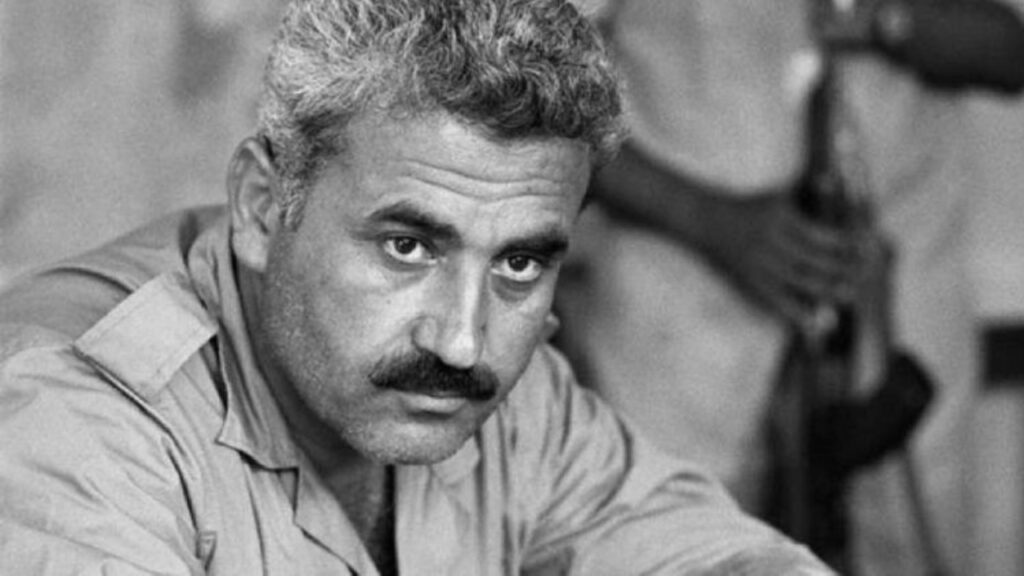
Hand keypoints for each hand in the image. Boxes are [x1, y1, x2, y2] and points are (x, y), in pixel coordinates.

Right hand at [700, 190, 877, 325]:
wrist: (707, 220)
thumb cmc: (749, 207)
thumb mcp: (777, 196)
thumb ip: (806, 194)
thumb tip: (836, 188)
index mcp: (780, 219)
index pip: (819, 236)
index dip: (844, 245)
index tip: (864, 249)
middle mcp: (770, 242)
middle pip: (812, 261)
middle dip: (841, 270)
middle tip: (865, 276)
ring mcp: (760, 264)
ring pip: (799, 281)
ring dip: (827, 290)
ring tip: (849, 294)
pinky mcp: (750, 280)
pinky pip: (776, 299)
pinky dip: (796, 312)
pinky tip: (814, 322)